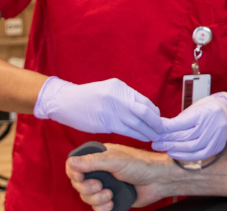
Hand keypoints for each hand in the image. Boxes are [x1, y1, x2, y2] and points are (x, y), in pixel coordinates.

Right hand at [34, 77, 164, 141]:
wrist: (65, 102)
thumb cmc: (87, 97)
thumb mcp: (108, 90)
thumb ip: (124, 98)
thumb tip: (141, 111)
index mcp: (120, 88)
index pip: (145, 101)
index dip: (154, 113)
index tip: (158, 120)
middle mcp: (119, 97)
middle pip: (145, 112)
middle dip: (155, 123)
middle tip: (161, 130)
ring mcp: (113, 110)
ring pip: (138, 123)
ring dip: (148, 131)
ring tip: (154, 137)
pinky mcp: (106, 123)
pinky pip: (127, 131)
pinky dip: (137, 135)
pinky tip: (143, 138)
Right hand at [67, 143, 170, 210]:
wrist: (159, 180)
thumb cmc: (140, 165)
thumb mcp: (115, 160)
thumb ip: (92, 162)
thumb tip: (70, 163)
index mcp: (98, 158)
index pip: (74, 166)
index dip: (74, 174)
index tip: (80, 178)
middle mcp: (100, 171)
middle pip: (78, 184)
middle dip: (87, 189)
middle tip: (100, 186)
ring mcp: (105, 185)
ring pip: (87, 197)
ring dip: (96, 199)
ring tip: (110, 195)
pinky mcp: (112, 199)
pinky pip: (97, 207)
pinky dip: (102, 208)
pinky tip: (111, 204)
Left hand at [153, 92, 226, 160]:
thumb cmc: (206, 108)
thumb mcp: (193, 109)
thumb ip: (178, 120)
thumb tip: (160, 128)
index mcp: (204, 112)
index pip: (180, 123)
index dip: (165, 129)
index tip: (155, 131)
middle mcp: (211, 125)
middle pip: (184, 136)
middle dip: (167, 140)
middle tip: (154, 143)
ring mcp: (216, 137)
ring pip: (191, 147)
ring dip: (173, 149)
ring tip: (161, 148)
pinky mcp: (217, 146)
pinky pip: (200, 155)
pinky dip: (185, 157)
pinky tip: (173, 154)